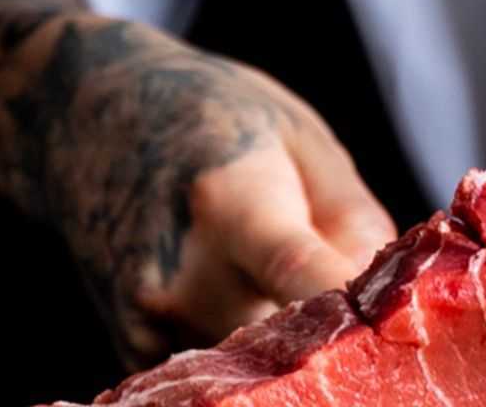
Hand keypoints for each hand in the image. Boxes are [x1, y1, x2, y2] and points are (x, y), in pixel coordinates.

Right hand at [0, 17, 397, 368]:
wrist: (82, 115)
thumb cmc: (208, 115)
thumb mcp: (300, 137)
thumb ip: (356, 223)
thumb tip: (399, 300)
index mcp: (231, 203)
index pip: (301, 276)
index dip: (360, 310)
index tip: (403, 319)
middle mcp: (181, 275)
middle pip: (288, 344)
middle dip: (337, 340)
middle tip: (368, 316)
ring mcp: (148, 321)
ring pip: (254, 369)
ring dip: (291, 349)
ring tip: (297, 298)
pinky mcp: (132, 347)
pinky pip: (216, 370)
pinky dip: (244, 352)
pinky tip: (245, 300)